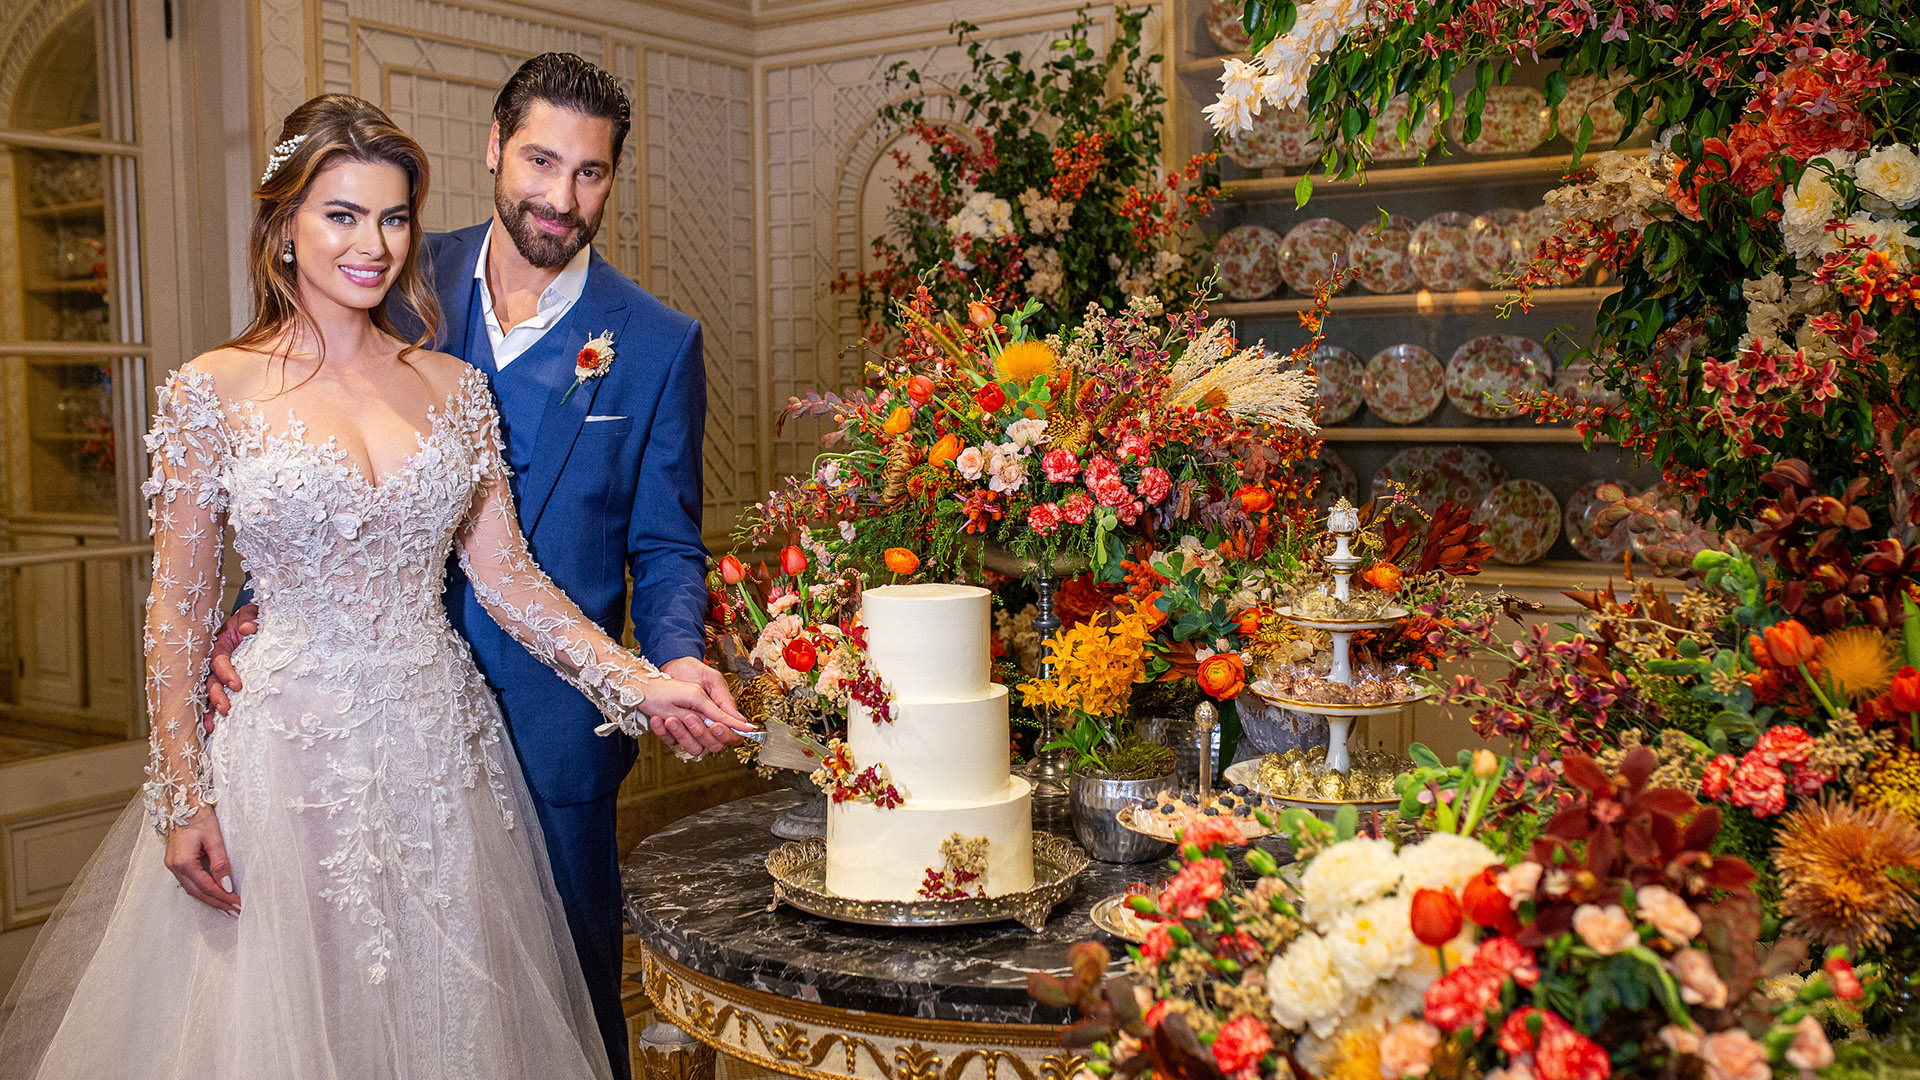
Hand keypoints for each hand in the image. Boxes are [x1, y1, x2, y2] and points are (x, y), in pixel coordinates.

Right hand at [164, 807, 240, 915]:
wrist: (184, 804)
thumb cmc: (200, 818)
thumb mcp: (214, 840)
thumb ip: (221, 864)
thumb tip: (227, 886)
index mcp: (183, 862)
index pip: (206, 886)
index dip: (223, 897)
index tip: (238, 904)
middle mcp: (174, 867)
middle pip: (198, 892)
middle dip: (217, 903)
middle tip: (235, 911)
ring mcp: (172, 866)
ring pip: (192, 889)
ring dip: (210, 899)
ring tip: (227, 907)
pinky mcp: (175, 863)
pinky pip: (189, 882)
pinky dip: (202, 890)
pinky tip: (214, 895)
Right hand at [202, 604, 258, 732]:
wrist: (261, 624)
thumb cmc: (255, 620)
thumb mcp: (253, 614)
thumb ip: (250, 618)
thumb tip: (248, 628)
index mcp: (221, 645)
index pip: (219, 660)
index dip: (226, 673)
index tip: (238, 685)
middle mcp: (218, 661)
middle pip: (211, 680)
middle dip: (216, 696)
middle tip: (226, 709)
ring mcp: (222, 673)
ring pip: (211, 692)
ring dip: (211, 709)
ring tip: (213, 725)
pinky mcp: (229, 682)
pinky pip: (220, 697)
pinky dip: (215, 712)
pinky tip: (214, 727)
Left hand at [643, 660, 754, 758]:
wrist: (666, 666)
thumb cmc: (690, 671)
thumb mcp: (712, 680)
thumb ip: (725, 700)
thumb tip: (741, 720)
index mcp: (719, 714)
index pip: (731, 735)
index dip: (726, 735)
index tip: (715, 726)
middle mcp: (707, 725)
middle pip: (714, 744)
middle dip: (701, 733)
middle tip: (690, 717)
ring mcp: (690, 730)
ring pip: (693, 747)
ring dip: (681, 734)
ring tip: (670, 718)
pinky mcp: (673, 732)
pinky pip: (671, 742)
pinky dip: (663, 732)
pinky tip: (657, 719)